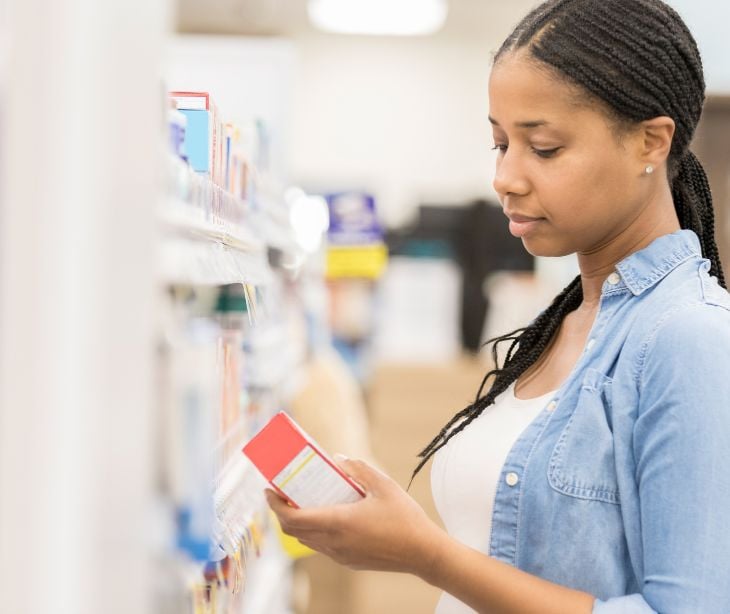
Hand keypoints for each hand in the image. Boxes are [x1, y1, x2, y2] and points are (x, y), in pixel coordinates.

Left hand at [265, 457, 443, 576]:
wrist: (423, 553)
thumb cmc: (405, 518)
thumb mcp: (383, 485)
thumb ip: (359, 469)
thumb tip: (337, 459)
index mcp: (338, 522)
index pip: (292, 518)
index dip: (275, 505)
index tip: (269, 489)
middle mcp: (334, 542)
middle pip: (293, 531)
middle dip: (281, 511)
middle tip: (281, 492)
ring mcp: (340, 555)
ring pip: (306, 539)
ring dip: (297, 521)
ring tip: (302, 500)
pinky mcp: (348, 561)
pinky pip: (321, 546)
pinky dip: (313, 530)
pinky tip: (326, 514)